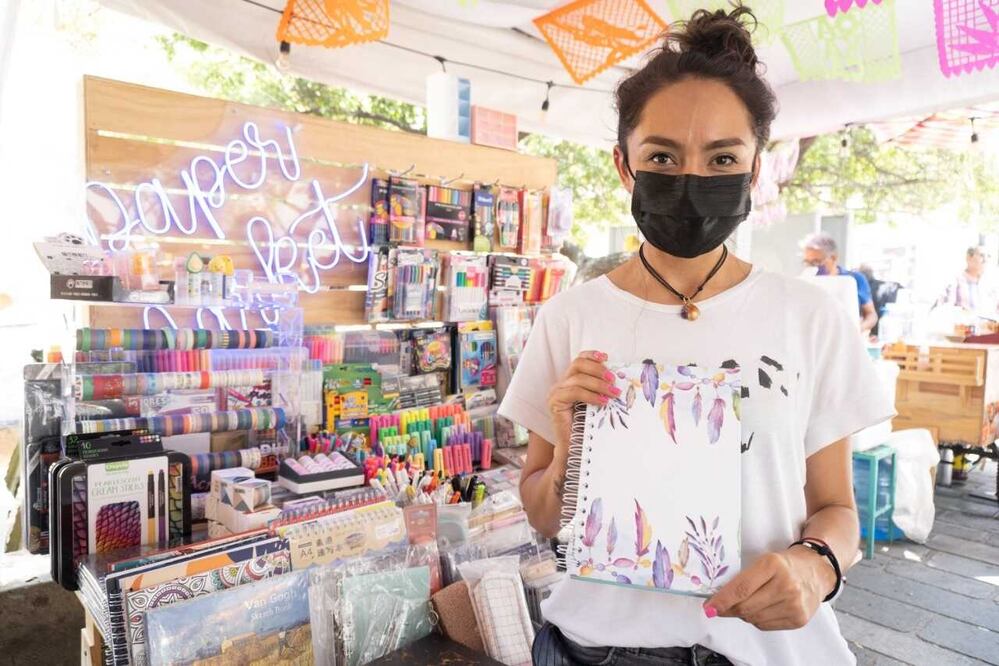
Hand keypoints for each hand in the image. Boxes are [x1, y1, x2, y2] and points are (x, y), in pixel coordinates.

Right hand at [546, 350, 618, 454]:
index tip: (607, 358)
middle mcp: (561, 384)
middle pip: (578, 364)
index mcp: (570, 380)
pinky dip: (591, 395)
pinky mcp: (554, 403)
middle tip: (613, 379)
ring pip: (578, 378)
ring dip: (599, 384)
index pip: (579, 360)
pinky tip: (603, 402)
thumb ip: (602, 389)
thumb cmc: (588, 426)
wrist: (575, 448)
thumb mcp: (597, 402)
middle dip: (598, 369)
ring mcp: (556, 392)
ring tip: (613, 393)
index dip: (592, 355)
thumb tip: (620, 378)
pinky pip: (574, 392)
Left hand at [703, 547, 836, 630]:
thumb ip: (743, 578)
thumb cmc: (785, 564)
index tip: (709, 606)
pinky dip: (757, 619)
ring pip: (754, 619)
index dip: (722, 600)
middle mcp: (786, 585)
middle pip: (746, 607)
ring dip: (743, 614)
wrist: (817, 571)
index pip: (741, 588)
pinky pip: (766, 626)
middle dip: (728, 609)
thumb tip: (718, 599)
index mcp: (773, 565)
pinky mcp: (799, 619)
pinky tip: (762, 608)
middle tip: (719, 607)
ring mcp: (794, 604)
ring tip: (748, 603)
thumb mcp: (764, 561)